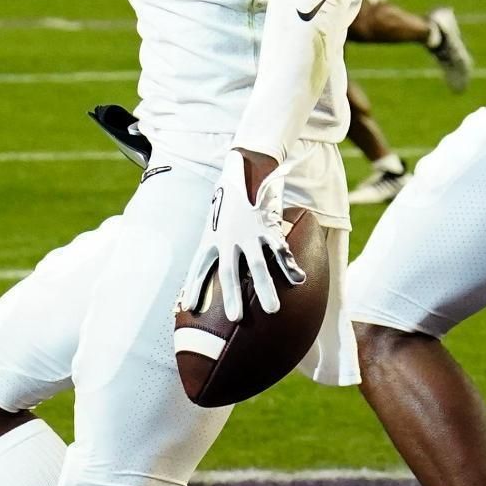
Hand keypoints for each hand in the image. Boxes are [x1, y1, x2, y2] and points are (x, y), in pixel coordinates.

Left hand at [181, 150, 304, 321]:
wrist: (245, 167)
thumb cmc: (228, 198)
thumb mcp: (214, 220)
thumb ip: (213, 244)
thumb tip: (212, 264)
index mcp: (211, 237)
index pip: (199, 266)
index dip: (193, 286)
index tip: (188, 307)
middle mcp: (228, 238)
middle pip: (229, 272)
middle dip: (232, 296)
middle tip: (236, 318)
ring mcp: (248, 232)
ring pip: (259, 265)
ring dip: (266, 288)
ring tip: (273, 309)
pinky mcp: (266, 225)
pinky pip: (279, 249)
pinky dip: (289, 265)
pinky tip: (298, 281)